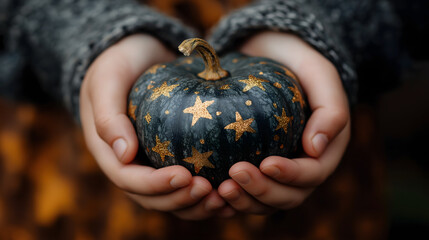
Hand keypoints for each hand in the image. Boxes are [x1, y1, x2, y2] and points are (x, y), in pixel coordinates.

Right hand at [80, 34, 230, 219]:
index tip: (185, 176)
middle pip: (152, 197)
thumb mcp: (107, 80)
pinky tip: (228, 190)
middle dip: (180, 199)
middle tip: (209, 190)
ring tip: (222, 198)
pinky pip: (186, 182)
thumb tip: (124, 154)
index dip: (156, 185)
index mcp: (110, 151)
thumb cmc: (120, 62)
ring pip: (171, 197)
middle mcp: (130, 164)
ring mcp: (152, 162)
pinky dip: (205, 192)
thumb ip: (108, 115)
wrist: (139, 53)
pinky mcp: (172, 156)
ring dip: (195, 204)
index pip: (129, 180)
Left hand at [218, 31, 350, 212]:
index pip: (312, 174)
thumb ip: (331, 109)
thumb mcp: (320, 74)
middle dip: (263, 191)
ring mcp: (276, 170)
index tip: (267, 163)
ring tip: (220, 189)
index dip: (291, 176)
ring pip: (265, 201)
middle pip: (288, 196)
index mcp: (323, 149)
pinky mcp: (254, 166)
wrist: (271, 52)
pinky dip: (231, 198)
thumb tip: (315, 150)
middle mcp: (301, 166)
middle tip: (234, 175)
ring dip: (244, 201)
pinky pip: (244, 192)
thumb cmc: (297, 61)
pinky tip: (211, 192)